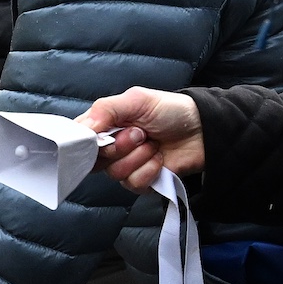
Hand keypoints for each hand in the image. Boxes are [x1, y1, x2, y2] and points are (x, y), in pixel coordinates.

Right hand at [84, 86, 205, 192]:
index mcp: (105, 126)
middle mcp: (111, 148)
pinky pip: (133, 183)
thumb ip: (106, 110)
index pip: (78, 139)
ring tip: (154, 144)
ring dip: (139, 158)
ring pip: (115, 173)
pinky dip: (149, 170)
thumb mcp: (137, 100)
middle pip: (95, 160)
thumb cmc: (171, 111)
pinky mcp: (140, 181)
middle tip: (140, 134)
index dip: (84, 143)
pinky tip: (160, 159)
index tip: (99, 137)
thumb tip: (83, 129)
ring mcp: (125, 165)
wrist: (204, 130)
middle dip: (120, 146)